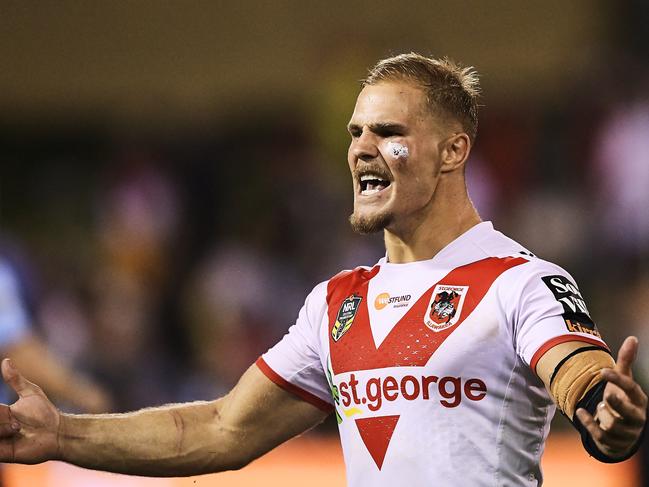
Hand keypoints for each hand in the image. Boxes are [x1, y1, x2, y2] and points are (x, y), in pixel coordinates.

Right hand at [0, 358, 61, 463]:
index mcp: (0, 414)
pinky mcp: (4, 454)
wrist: (59, 432)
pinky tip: (11, 430)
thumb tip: (6, 360)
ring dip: (1, 428)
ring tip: (18, 427)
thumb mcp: (30, 392)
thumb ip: (15, 379)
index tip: (1, 409)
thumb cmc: (46, 413)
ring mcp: (0, 441)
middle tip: (10, 418)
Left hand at [576, 336, 647, 458]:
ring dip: (602, 413)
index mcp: (639, 400)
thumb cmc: (622, 399)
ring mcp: (626, 432)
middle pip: (628, 412)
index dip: (618, 380)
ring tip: (601, 407)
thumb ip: (626, 360)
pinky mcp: (612, 442)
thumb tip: (633, 337)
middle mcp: (637, 417)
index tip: (602, 372)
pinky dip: (588, 422)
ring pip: (612, 423)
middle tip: (607, 397)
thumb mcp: (624, 381)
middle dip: (617, 404)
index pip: (632, 389)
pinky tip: (580, 412)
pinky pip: (599, 434)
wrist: (621, 430)